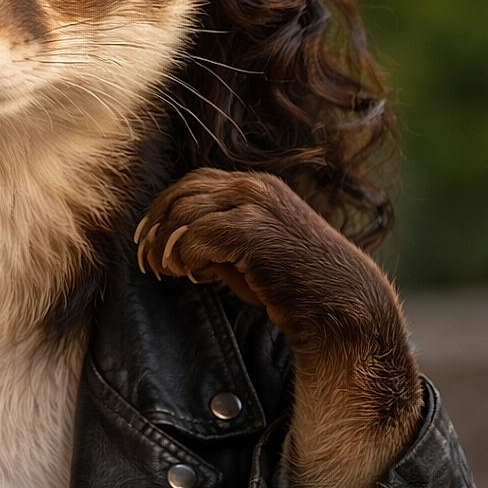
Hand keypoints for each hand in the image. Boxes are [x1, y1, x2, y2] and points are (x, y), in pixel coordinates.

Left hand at [135, 168, 421, 487]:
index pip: (192, 183)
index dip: (162, 208)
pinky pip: (196, 236)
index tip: (146, 238)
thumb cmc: (293, 284)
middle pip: (181, 193)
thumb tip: (171, 246)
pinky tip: (185, 274)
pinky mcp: (251, 230)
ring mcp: (254, 204)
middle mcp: (254, 186)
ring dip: (165, 245)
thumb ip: (216, 238)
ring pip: (183, 213)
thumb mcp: (250, 251)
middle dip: (156, 226)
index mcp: (256, 184)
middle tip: (145, 259)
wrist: (342, 304)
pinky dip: (182, 255)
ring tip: (163, 271)